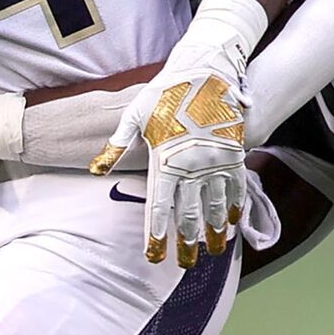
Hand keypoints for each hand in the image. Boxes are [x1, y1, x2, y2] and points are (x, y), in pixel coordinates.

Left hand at [93, 69, 246, 265]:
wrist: (207, 70)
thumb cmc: (166, 91)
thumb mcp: (136, 114)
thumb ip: (117, 145)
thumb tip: (96, 169)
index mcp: (167, 160)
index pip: (160, 207)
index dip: (158, 234)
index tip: (156, 255)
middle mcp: (193, 167)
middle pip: (190, 215)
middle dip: (188, 242)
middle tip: (186, 264)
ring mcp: (217, 163)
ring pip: (216, 207)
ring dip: (214, 232)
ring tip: (213, 251)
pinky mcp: (234, 155)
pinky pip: (237, 189)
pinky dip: (235, 208)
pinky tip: (232, 223)